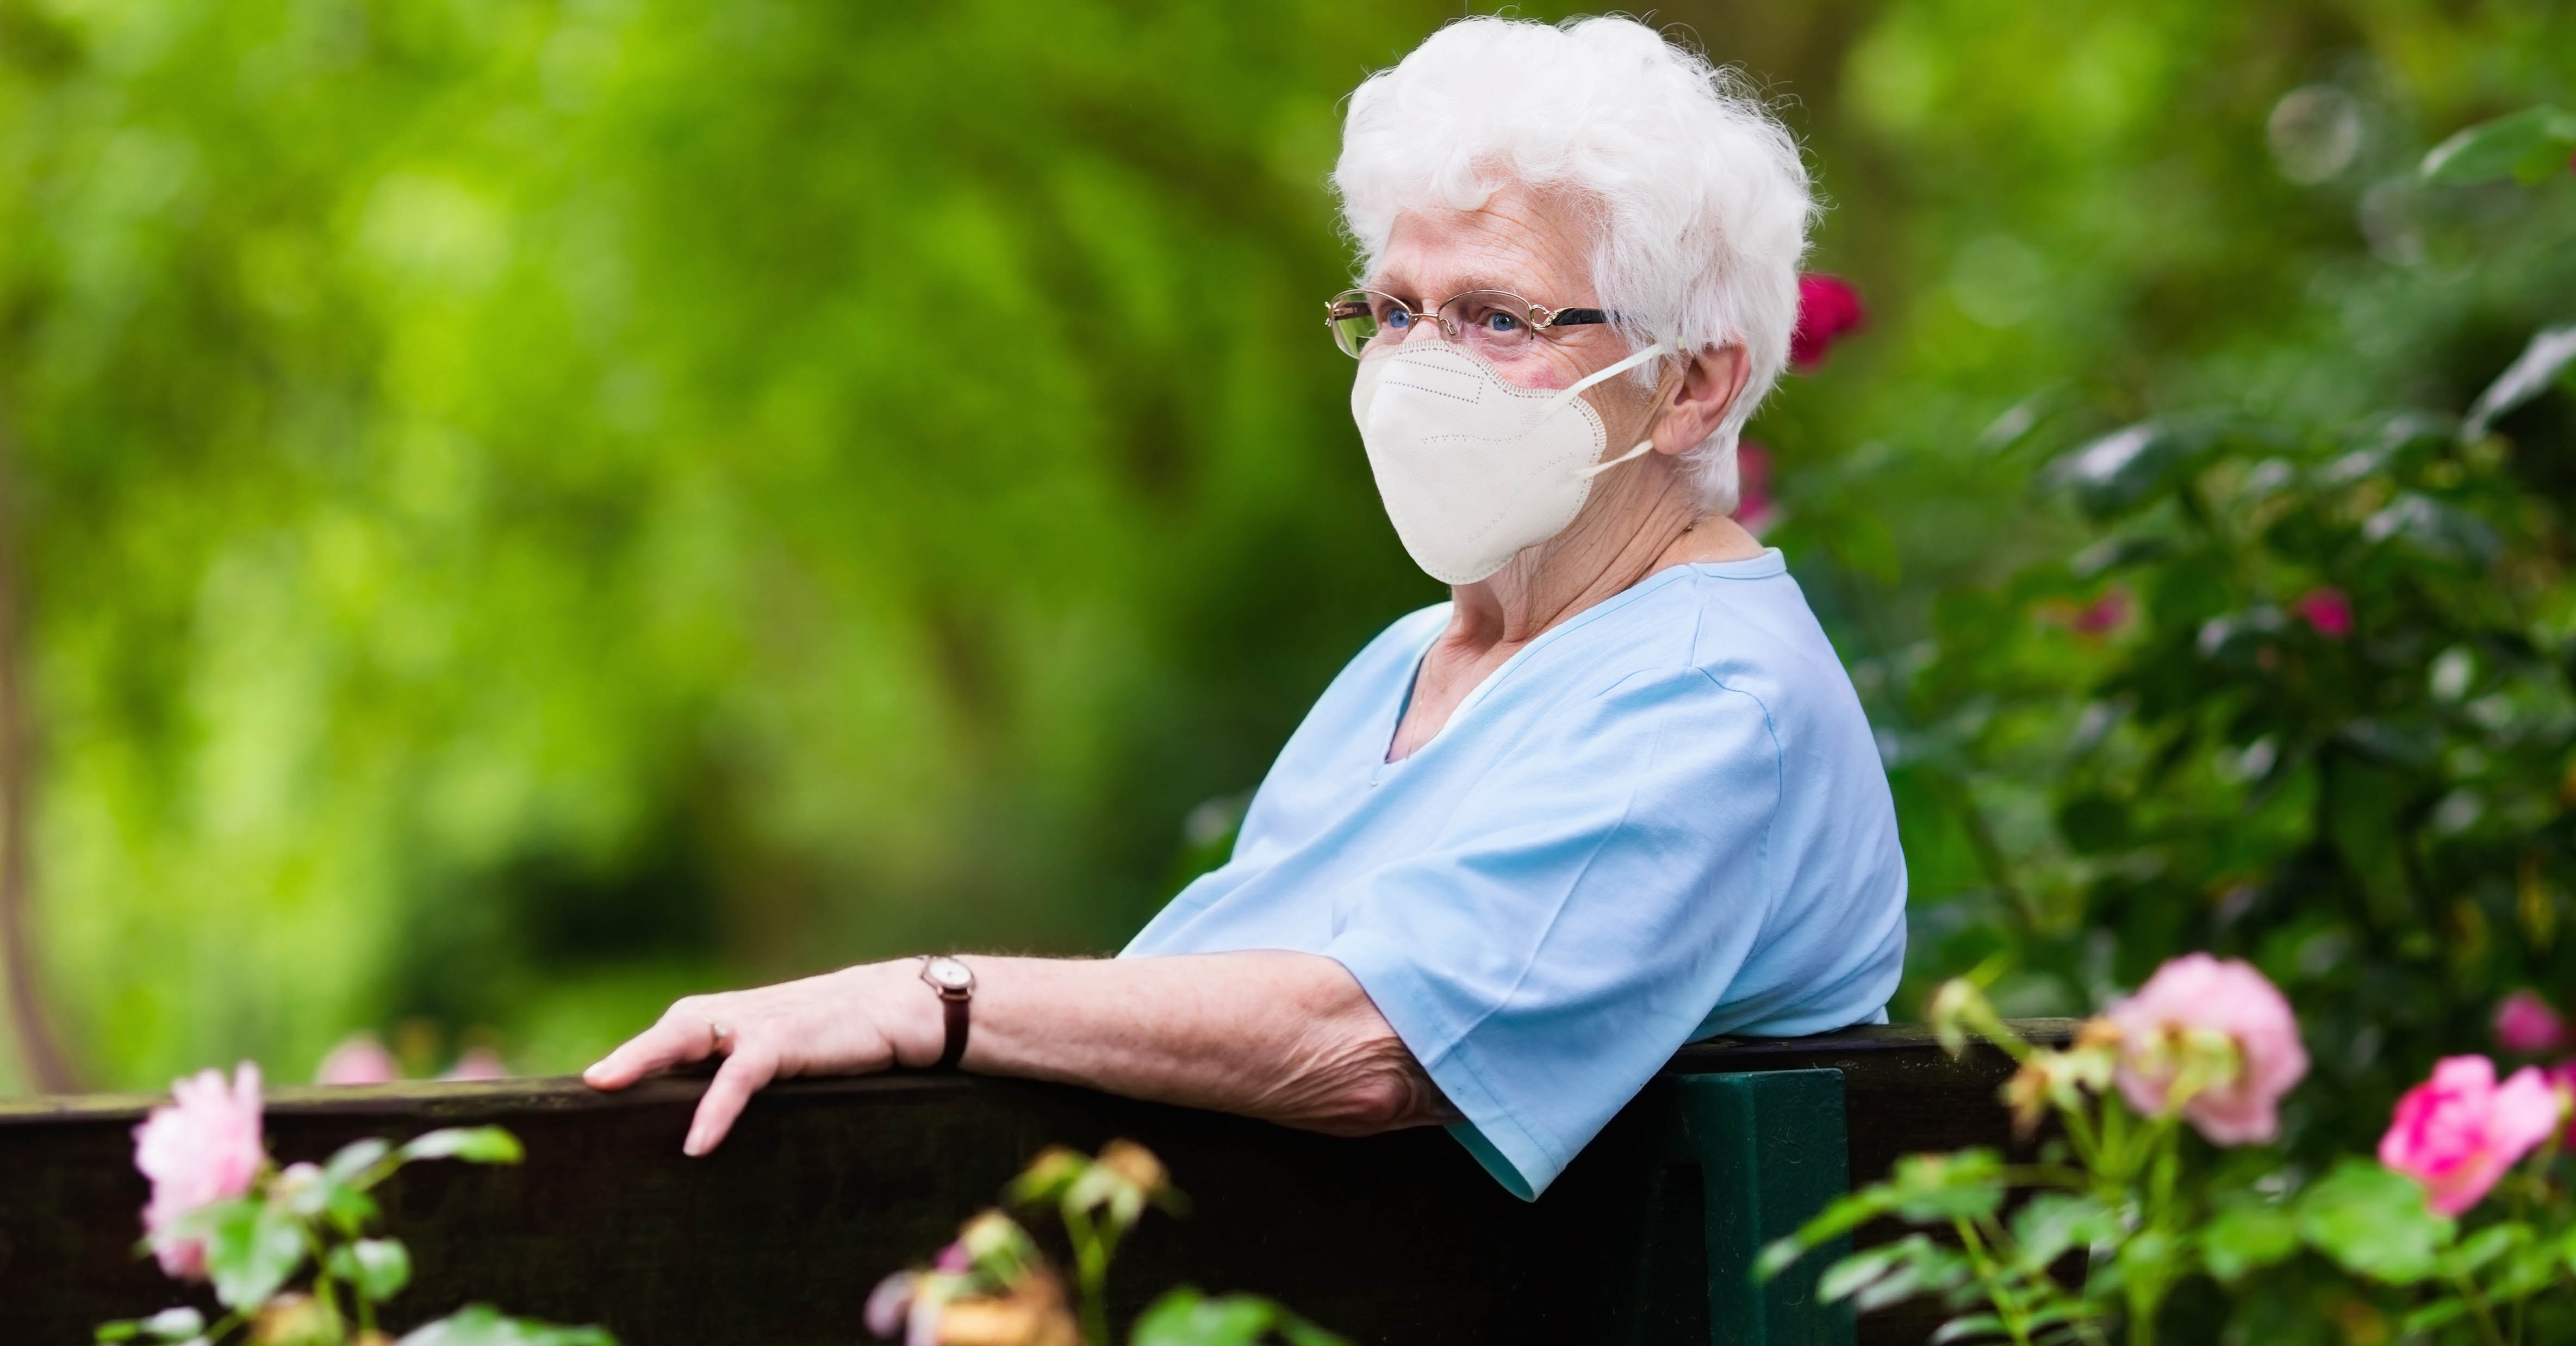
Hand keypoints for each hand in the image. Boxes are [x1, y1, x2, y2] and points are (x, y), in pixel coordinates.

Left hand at [581, 962, 939, 1155]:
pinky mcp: (788, 1039)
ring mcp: (760, 1023)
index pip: (676, 1037)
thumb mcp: (789, 1053)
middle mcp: (738, 1015)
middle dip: (628, 1054)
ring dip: (645, 1058)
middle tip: (586, 1084)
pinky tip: (698, 1142)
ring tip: (606, 1086)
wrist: (904, 1008)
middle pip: (672, 1028)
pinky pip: (741, 1073)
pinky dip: (717, 1106)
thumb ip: (748, 1071)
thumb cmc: (847, 1039)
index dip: (635, 1060)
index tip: (592, 1090)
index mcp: (736, 1021)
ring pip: (689, 1033)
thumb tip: (709, 1120)